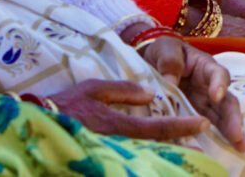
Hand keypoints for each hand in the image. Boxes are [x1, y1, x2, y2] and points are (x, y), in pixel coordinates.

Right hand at [46, 79, 208, 143]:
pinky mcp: (107, 156)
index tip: (202, 123)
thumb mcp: (94, 89)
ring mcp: (113, 152)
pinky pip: (133, 155)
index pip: (157, 127)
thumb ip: (123, 91)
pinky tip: (161, 151)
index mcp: (118, 124)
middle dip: (180, 143)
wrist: (40, 124)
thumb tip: (151, 93)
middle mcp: (118, 142)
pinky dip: (150, 153)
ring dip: (168, 150)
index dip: (182, 126)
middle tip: (204, 141)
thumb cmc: (67, 104)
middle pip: (156, 146)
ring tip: (190, 147)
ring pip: (147, 153)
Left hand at [135, 35, 244, 150]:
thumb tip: (170, 82)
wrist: (152, 63)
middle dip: (233, 118)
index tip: (217, 95)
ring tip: (240, 147)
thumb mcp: (165, 49)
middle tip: (237, 134)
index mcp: (205, 67)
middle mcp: (210, 87)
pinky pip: (205, 128)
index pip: (218, 74)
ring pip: (221, 118)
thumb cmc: (163, 51)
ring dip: (231, 132)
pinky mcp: (196, 116)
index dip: (219, 84)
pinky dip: (212, 139)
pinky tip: (219, 151)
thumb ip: (169, 62)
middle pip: (226, 101)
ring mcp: (204, 103)